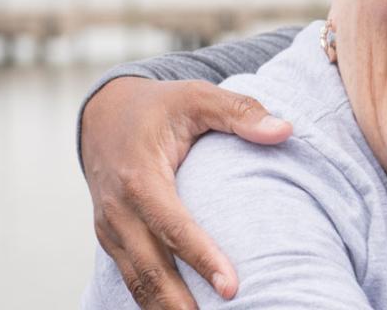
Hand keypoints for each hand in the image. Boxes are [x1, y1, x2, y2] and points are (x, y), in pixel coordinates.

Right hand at [80, 77, 292, 308]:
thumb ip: (240, 112)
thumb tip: (285, 130)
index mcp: (139, 175)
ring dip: (165, 309)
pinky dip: (153, 302)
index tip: (231, 286)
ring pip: (136, 281)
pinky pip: (131, 278)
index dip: (200, 256)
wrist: (101, 115)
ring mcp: (109, 228)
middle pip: (149, 267)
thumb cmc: (157, 108)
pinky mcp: (111, 240)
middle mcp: (118, 208)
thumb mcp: (197, 97)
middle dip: (179, 302)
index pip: (171, 224)